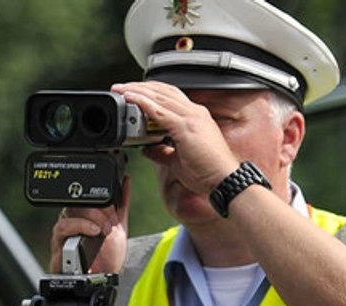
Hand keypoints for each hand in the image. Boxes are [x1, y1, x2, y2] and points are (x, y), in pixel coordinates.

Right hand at [48, 175, 129, 273]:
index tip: (114, 211)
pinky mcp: (58, 246)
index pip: (86, 196)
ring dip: (88, 219)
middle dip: (97, 210)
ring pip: (67, 213)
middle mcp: (71, 222)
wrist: (103, 282)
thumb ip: (121, 204)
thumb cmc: (106, 258)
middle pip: (76, 203)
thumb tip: (126, 180)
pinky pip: (60, 229)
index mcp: (83, 215)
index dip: (101, 200)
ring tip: (102, 229)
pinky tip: (92, 232)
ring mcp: (64, 234)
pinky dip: (77, 227)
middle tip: (110, 223)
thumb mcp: (119, 226)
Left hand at [110, 81, 239, 195]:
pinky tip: (131, 99)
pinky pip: (160, 111)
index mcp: (195, 117)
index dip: (151, 92)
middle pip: (163, 91)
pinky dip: (143, 102)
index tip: (133, 92)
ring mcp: (191, 117)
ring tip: (121, 89)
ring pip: (159, 97)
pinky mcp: (186, 127)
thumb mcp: (177, 159)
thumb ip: (161, 152)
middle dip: (140, 87)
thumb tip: (146, 149)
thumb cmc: (207, 171)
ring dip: (138, 91)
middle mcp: (194, 112)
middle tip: (121, 86)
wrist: (224, 180)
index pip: (170, 96)